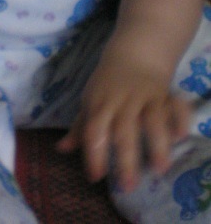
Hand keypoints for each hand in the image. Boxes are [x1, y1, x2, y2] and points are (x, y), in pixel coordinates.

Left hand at [57, 58, 190, 191]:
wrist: (133, 54)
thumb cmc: (108, 83)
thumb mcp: (91, 102)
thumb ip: (80, 129)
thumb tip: (60, 149)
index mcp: (100, 104)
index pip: (94, 129)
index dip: (94, 152)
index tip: (95, 177)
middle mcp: (122, 102)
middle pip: (123, 129)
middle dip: (125, 157)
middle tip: (128, 186)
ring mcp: (145, 97)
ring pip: (152, 118)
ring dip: (156, 142)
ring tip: (160, 168)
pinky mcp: (165, 94)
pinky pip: (175, 106)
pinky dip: (179, 119)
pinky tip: (180, 136)